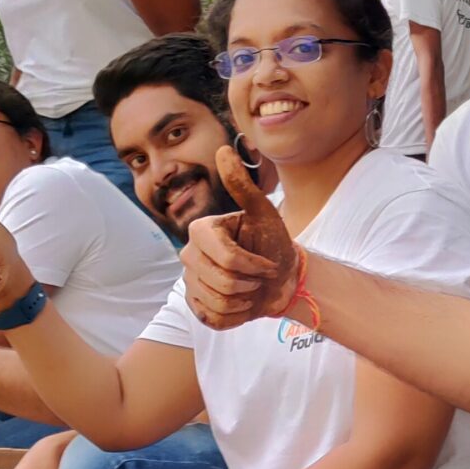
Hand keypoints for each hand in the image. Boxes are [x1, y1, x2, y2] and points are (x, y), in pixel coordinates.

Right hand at [180, 148, 297, 328]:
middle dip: (252, 283)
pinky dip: (237, 316)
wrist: (280, 280)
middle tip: (262, 276)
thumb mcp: (264, 214)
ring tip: (253, 289)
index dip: (254, 264)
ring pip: (218, 302)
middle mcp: (188, 255)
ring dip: (246, 300)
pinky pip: (214, 319)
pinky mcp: (196, 307)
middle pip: (222, 281)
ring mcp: (189, 282)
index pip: (226, 257)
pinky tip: (243, 304)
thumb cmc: (273, 243)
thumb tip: (222, 149)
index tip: (269, 262)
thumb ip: (243, 186)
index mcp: (201, 231)